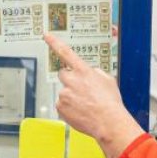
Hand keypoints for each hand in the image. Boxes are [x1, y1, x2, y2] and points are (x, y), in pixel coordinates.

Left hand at [44, 33, 144, 157]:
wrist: (108, 122)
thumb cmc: (110, 103)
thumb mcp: (108, 80)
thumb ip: (95, 73)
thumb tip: (89, 73)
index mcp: (83, 71)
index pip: (65, 52)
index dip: (54, 42)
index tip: (46, 36)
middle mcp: (71, 80)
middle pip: (63, 74)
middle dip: (70, 79)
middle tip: (81, 89)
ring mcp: (64, 94)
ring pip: (64, 92)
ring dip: (72, 96)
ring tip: (86, 105)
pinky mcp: (60, 107)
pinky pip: (62, 105)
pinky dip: (69, 108)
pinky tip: (81, 112)